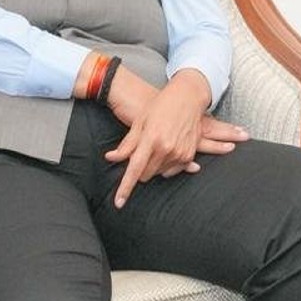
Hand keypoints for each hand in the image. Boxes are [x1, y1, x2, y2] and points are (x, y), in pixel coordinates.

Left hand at [103, 68, 247, 206]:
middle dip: (140, 168)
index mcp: (151, 139)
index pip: (134, 170)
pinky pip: (173, 170)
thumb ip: (127, 144)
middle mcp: (167, 149)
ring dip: (154, 165)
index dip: (125, 188)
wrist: (188, 98)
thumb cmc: (162, 106)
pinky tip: (168, 149)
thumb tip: (112, 157)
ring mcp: (180, 153)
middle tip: (142, 151)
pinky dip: (167, 164)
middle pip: (145, 174)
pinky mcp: (189, 155)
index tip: (119, 202)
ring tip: (157, 145)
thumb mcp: (140, 122)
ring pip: (159, 173)